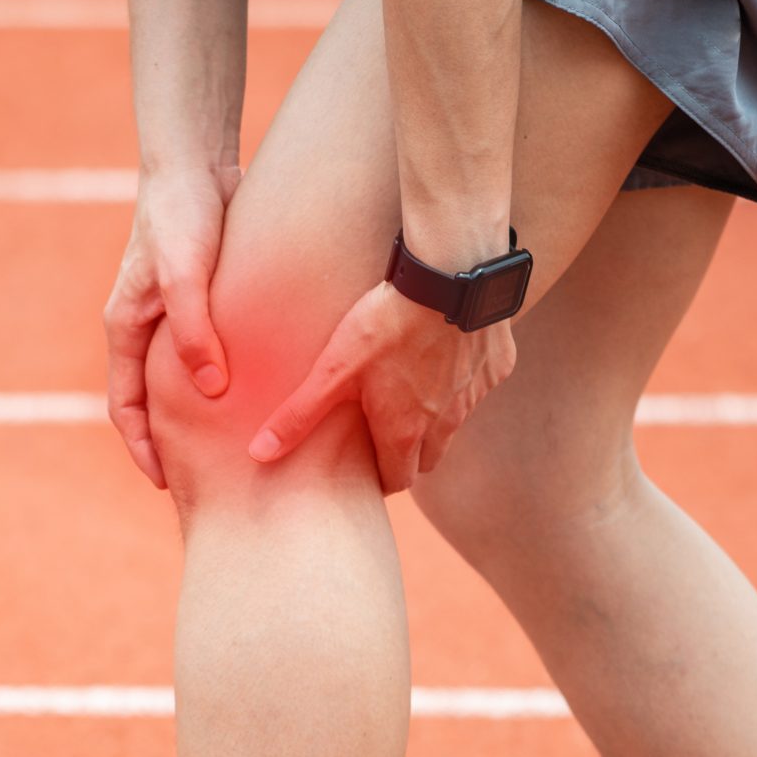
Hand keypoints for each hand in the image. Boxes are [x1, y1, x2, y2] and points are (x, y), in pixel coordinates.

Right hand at [102, 164, 238, 489]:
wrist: (196, 162)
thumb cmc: (182, 215)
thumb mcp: (184, 276)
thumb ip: (194, 332)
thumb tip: (210, 390)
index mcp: (125, 327)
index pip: (125, 407)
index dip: (143, 449)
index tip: (167, 484)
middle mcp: (144, 327)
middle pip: (149, 401)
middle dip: (167, 442)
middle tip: (202, 480)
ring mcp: (171, 314)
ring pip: (179, 380)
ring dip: (195, 415)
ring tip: (229, 447)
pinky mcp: (201, 300)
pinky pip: (207, 353)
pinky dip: (221, 381)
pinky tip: (254, 396)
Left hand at [247, 283, 514, 493]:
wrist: (451, 275)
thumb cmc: (386, 323)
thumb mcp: (334, 370)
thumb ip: (299, 415)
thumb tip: (258, 454)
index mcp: (407, 431)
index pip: (397, 481)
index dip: (378, 479)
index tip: (363, 469)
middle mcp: (447, 422)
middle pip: (428, 459)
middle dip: (407, 454)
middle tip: (383, 432)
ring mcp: (476, 394)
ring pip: (455, 422)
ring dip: (435, 416)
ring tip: (409, 388)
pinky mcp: (497, 365)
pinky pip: (478, 383)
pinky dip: (462, 378)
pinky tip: (445, 351)